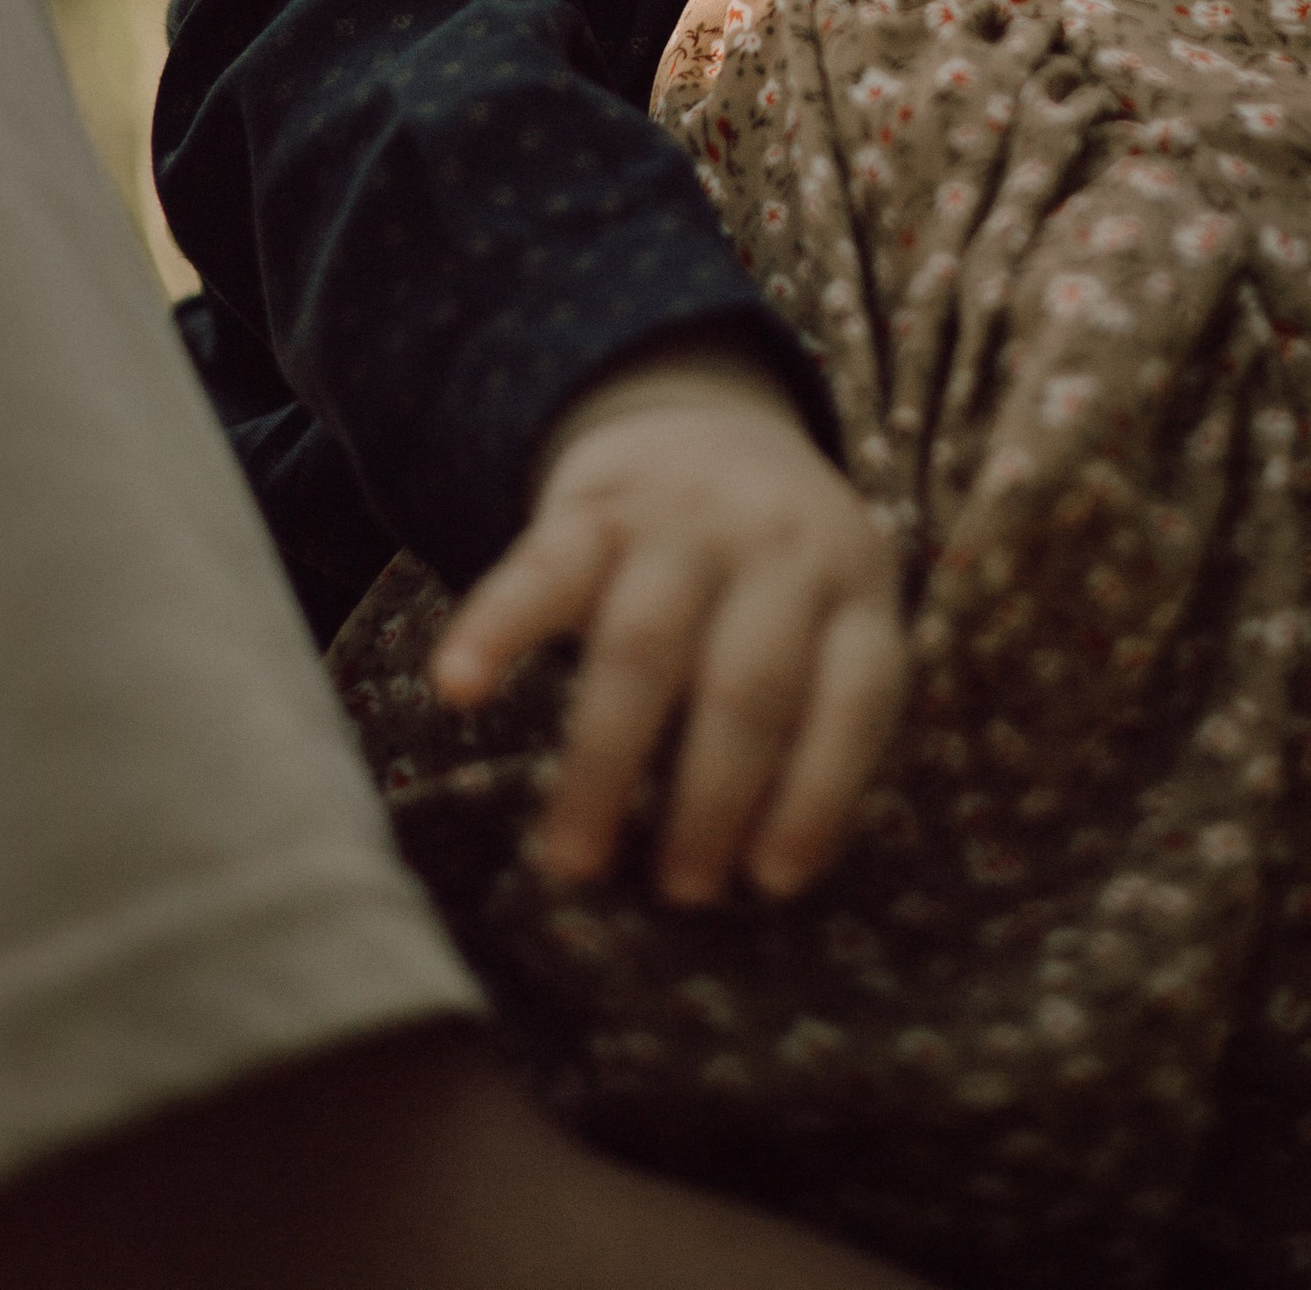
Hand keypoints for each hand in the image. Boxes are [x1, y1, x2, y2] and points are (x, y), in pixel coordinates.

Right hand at [429, 340, 904, 907]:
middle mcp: (777, 542)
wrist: (709, 421)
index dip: (818, 794)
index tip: (772, 882)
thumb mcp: (834, 615)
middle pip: (746, 685)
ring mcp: (683, 518)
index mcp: (854, 583)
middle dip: (711, 801)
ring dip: (605, 764)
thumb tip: (770, 874)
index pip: (854, 695)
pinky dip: (496, 627)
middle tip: (679, 890)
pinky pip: (542, 570)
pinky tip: (456, 688)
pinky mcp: (594, 505)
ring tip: (573, 861)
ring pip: (643, 646)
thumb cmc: (775, 575)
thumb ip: (819, 713)